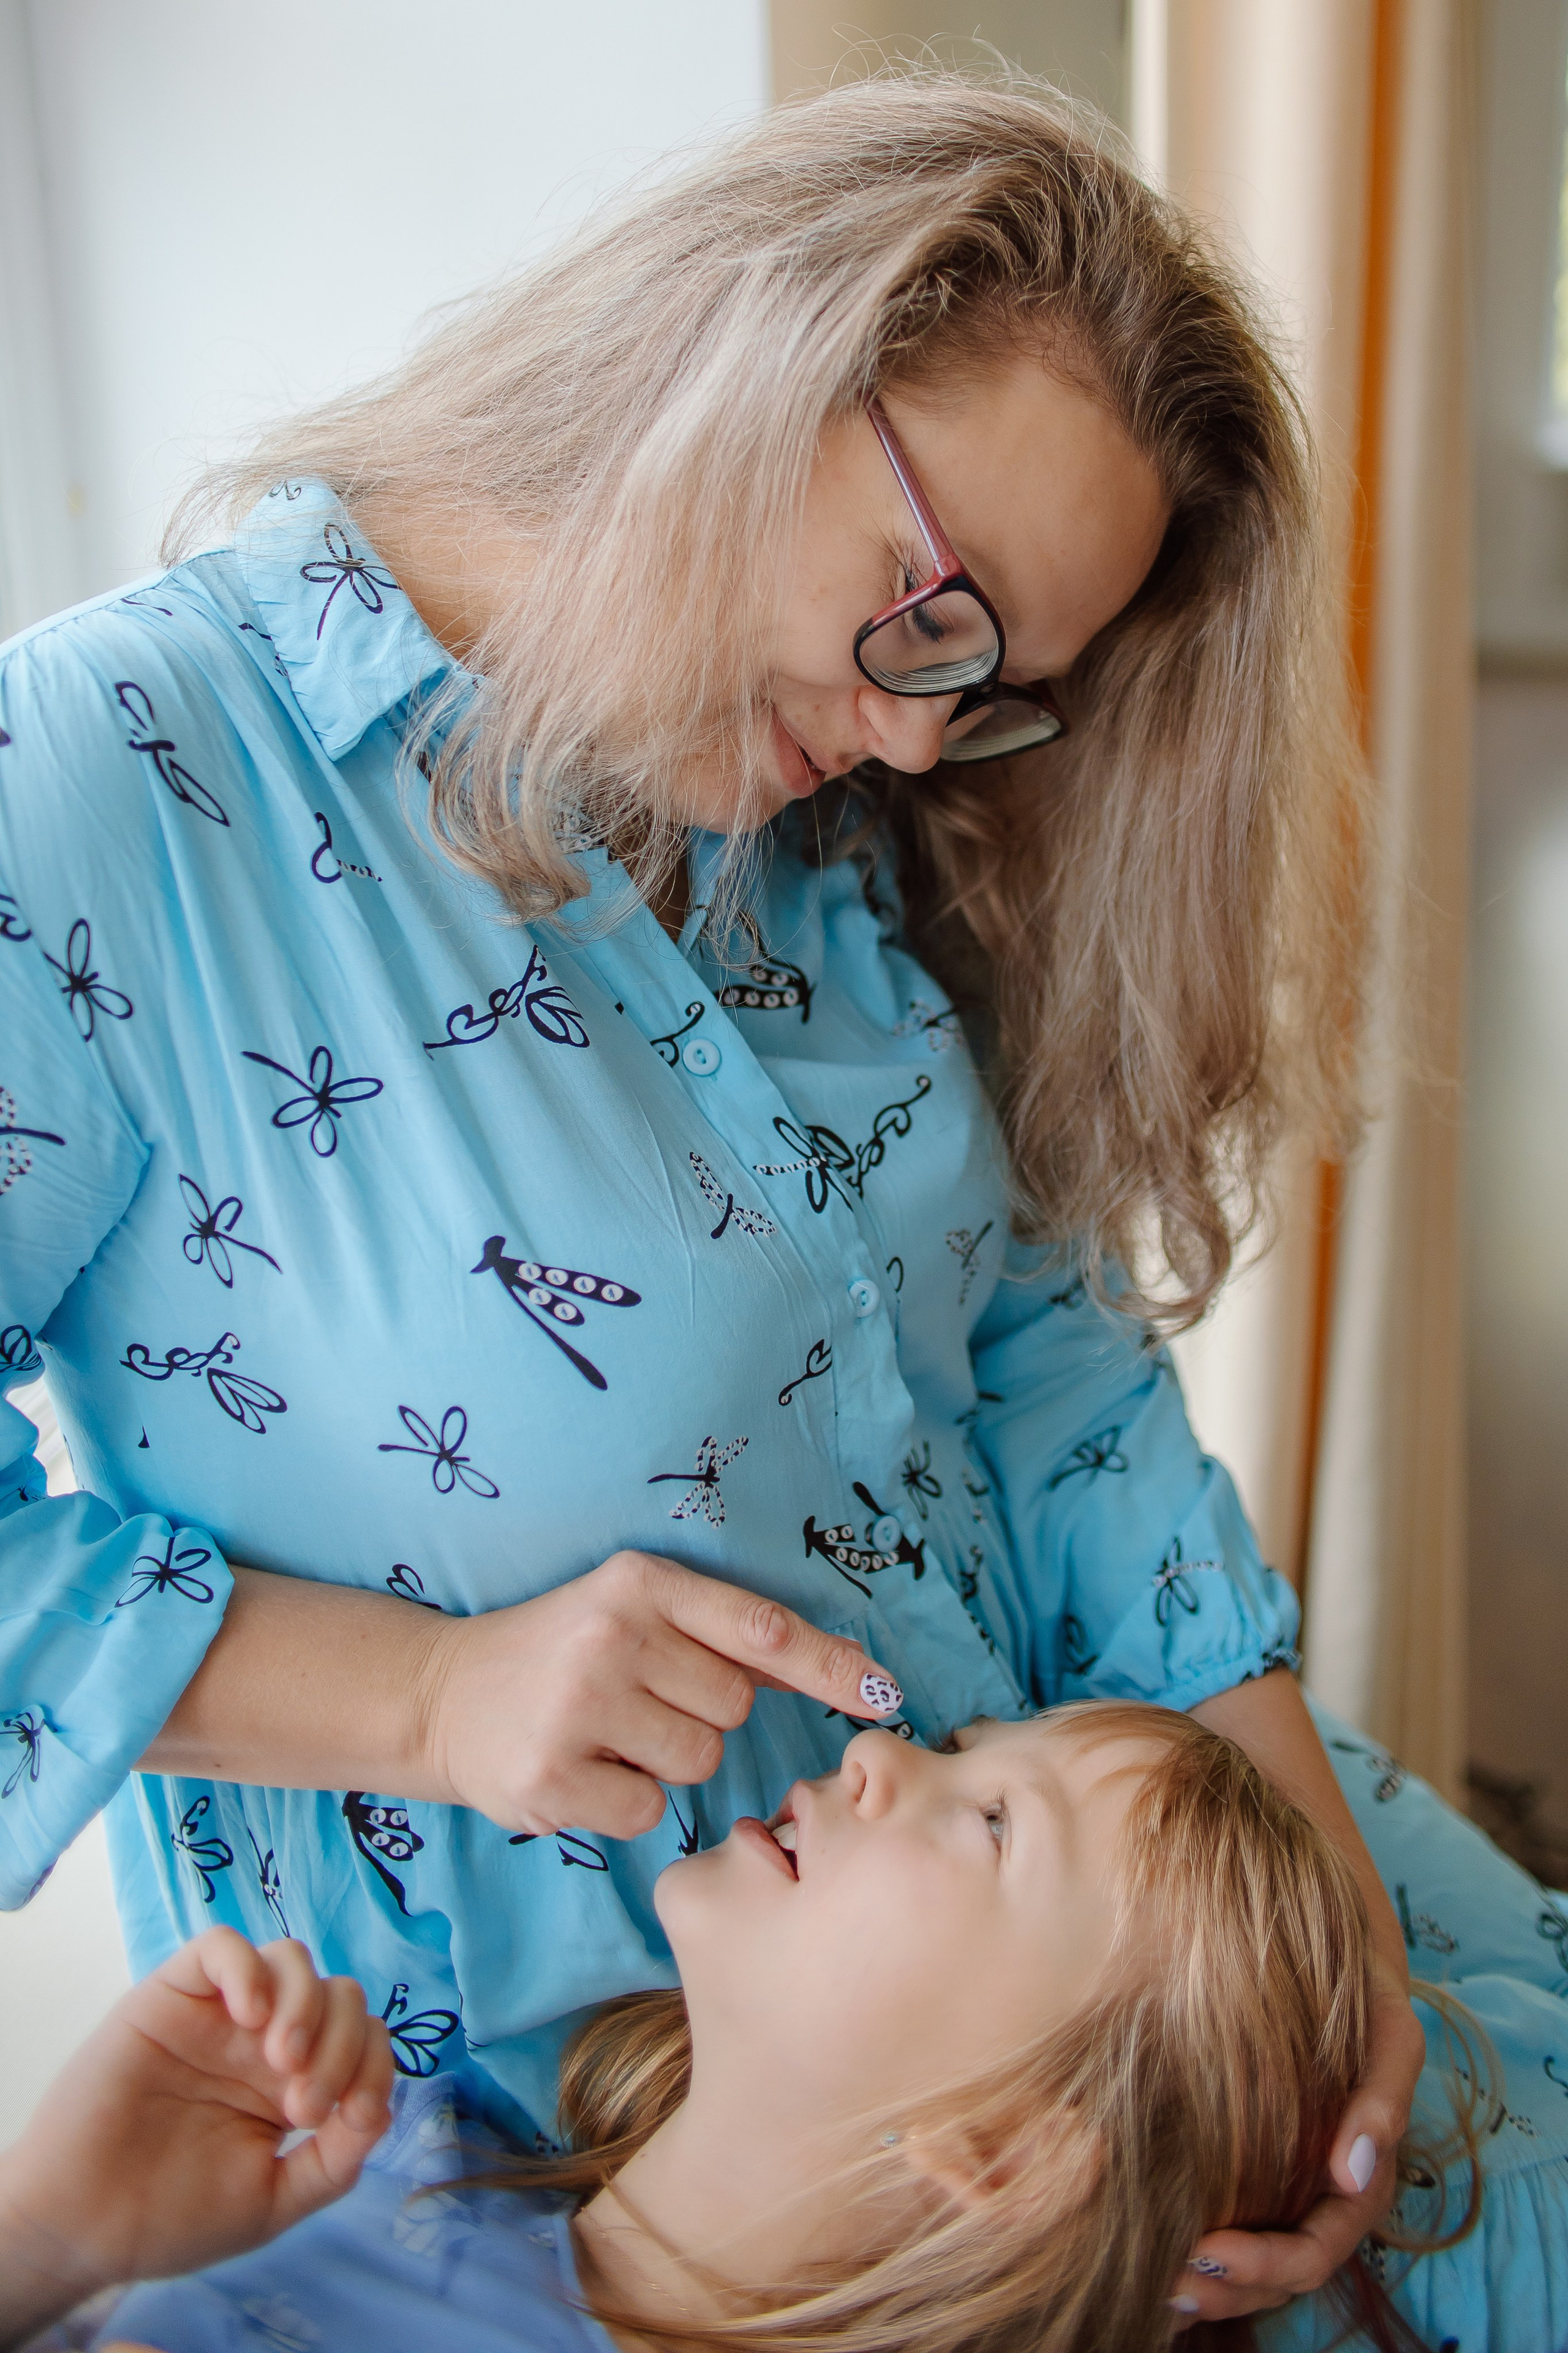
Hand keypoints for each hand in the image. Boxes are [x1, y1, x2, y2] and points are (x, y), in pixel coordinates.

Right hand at [0, 1928, 391, 2345]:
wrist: (84, 2227)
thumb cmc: (174, 2217)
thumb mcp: (273, 2201)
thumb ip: (335, 2161)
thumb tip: (380, 2109)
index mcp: (294, 2084)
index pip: (363, 2040)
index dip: (374, 2068)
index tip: (350, 2119)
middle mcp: (263, 2040)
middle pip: (340, 1994)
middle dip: (342, 2044)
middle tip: (305, 2106)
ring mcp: (219, 2015)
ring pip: (292, 1960)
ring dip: (306, 2004)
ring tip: (282, 2063)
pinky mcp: (170, 1996)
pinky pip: (220, 1947)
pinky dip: (247, 1968)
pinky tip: (249, 2016)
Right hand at [418, 1549, 902, 1839]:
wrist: (443, 1693)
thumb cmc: (564, 1650)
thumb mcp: (637, 1610)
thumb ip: (728, 1636)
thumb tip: (851, 1666)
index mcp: (641, 1583)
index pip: (761, 1627)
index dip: (829, 1664)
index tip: (882, 1692)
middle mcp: (611, 1636)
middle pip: (733, 1706)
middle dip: (703, 1713)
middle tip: (641, 1699)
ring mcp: (578, 1708)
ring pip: (699, 1762)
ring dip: (667, 1759)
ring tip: (610, 1733)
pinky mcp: (551, 1777)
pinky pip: (649, 1809)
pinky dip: (628, 1800)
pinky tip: (584, 1768)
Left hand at [1174, 1962, 1424, 2325]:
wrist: (1332, 1962)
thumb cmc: (1365, 1998)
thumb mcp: (1391, 2035)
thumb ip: (1383, 2100)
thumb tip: (1353, 2173)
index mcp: (1359, 2182)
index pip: (1319, 2248)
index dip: (1271, 2264)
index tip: (1211, 2247)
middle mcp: (1321, 2198)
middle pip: (1281, 2275)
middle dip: (1230, 2290)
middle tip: (1168, 2287)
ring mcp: (1286, 2189)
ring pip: (1253, 2266)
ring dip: (1210, 2288)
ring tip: (1157, 2290)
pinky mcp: (1249, 2166)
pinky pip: (1230, 2224)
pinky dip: (1195, 2251)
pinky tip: (1154, 2257)